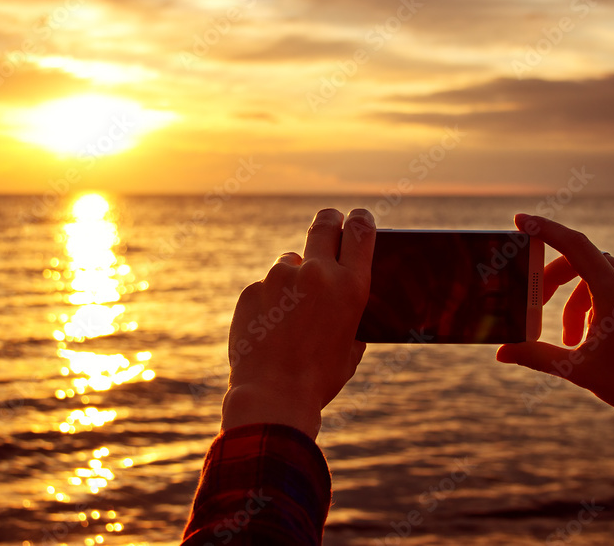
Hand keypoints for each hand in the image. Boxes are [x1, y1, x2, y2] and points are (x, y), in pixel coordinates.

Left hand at [220, 208, 375, 438]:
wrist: (273, 396)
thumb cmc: (319, 379)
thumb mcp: (351, 349)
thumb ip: (350, 320)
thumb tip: (342, 306)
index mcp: (351, 286)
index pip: (361, 231)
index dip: (361, 220)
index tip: (358, 217)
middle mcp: (318, 273)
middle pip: (324, 224)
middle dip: (329, 221)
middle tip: (329, 223)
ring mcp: (281, 279)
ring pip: (290, 262)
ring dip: (293, 277)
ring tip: (290, 315)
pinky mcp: (252, 290)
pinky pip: (265, 286)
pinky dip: (269, 301)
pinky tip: (269, 329)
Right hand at [498, 214, 613, 497]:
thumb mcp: (581, 371)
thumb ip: (538, 356)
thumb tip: (502, 353)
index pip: (574, 246)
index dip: (545, 229)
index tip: (521, 221)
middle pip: (584, 262)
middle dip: (557, 282)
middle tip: (540, 308)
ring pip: (604, 276)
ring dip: (581, 300)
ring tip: (577, 340)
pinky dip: (605, 302)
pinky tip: (604, 336)